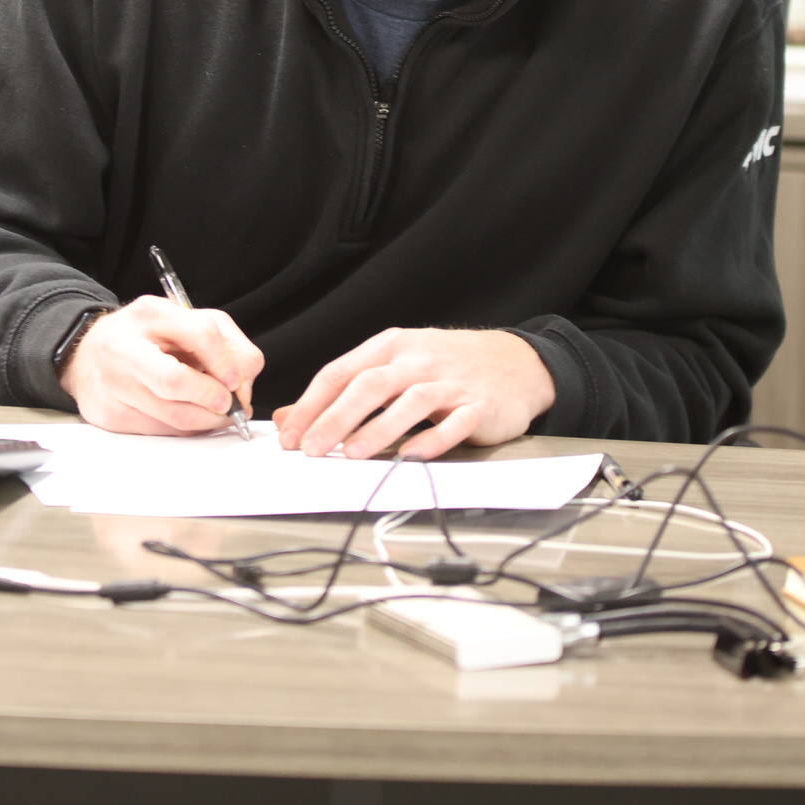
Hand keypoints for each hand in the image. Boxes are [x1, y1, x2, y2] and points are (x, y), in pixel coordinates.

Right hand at [59, 296, 262, 435]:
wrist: (87, 355)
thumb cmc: (144, 337)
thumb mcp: (186, 320)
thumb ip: (224, 342)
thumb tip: (242, 383)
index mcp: (149, 315)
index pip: (201, 335)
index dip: (226, 363)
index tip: (235, 380)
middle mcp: (124, 348)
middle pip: (176, 382)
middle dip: (212, 399)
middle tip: (229, 404)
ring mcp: (113, 385)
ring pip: (173, 417)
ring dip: (207, 420)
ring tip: (217, 412)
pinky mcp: (110, 416)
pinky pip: (161, 431)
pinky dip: (185, 428)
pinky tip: (189, 416)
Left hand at [272, 328, 554, 460]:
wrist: (515, 362)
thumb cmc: (445, 367)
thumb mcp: (393, 366)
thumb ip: (344, 391)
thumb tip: (290, 417)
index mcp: (390, 347)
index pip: (340, 372)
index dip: (312, 404)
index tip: (289, 435)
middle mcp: (417, 360)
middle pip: (369, 385)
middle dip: (336, 418)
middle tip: (311, 449)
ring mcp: (450, 382)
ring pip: (410, 402)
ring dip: (378, 429)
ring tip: (351, 454)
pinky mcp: (478, 406)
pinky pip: (453, 424)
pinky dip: (431, 441)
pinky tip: (410, 457)